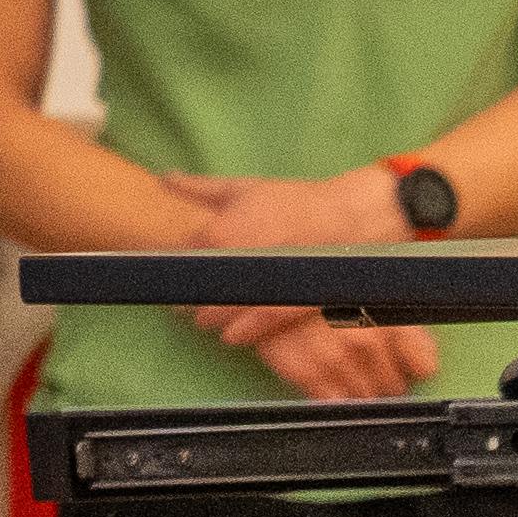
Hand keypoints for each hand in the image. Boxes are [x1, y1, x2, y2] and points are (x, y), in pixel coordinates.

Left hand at [170, 171, 441, 396]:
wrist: (354, 216)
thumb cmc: (295, 200)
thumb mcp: (244, 188)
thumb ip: (200, 188)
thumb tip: (164, 178)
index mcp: (223, 228)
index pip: (185, 255)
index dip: (176, 268)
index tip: (170, 276)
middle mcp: (241, 256)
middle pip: (203, 285)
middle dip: (191, 296)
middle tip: (182, 304)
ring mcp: (267, 280)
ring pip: (229, 306)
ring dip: (212, 316)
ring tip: (203, 322)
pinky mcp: (294, 299)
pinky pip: (263, 321)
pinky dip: (245, 331)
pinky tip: (230, 338)